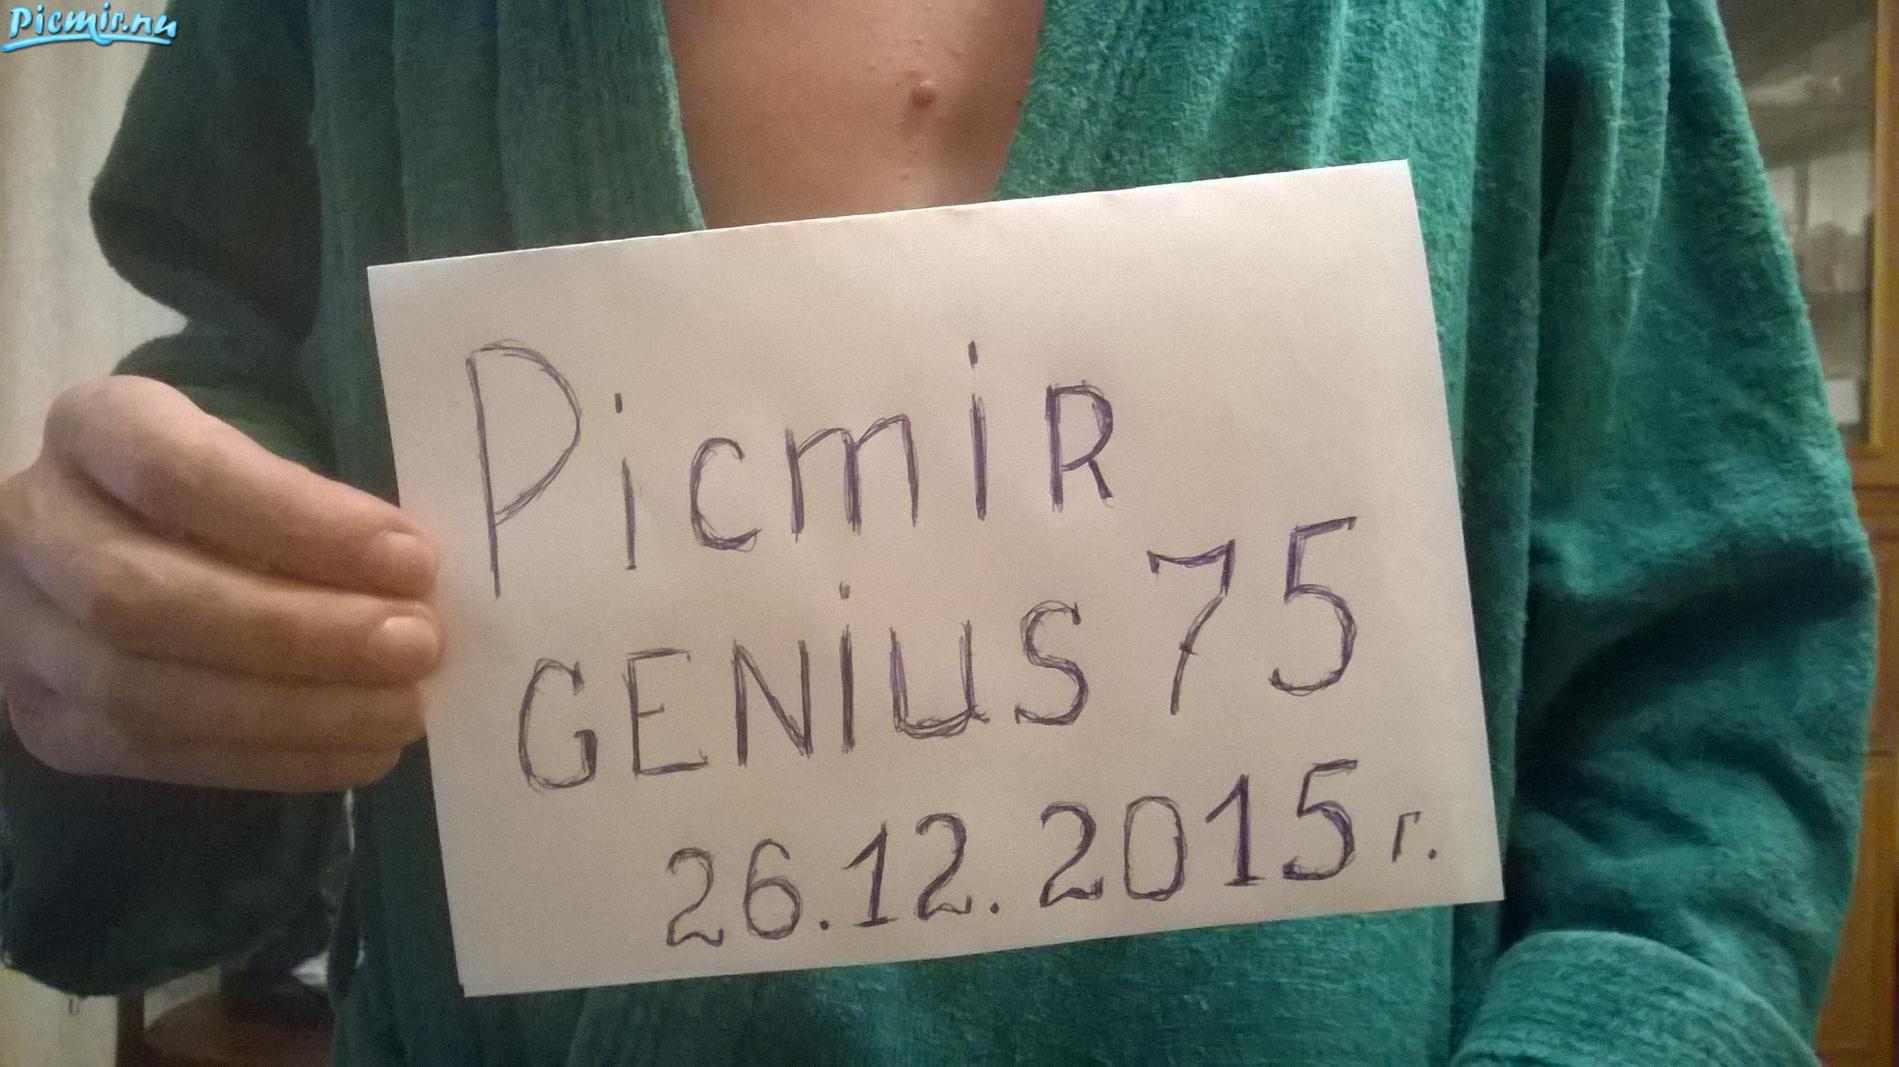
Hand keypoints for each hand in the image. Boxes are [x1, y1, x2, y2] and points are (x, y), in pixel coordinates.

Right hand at [0, 376, 440, 791]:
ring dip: (293, 712)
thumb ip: (316, 502)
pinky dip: (272, 760)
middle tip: (417, 644)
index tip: (411, 558)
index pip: (175, 471)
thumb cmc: (231, 494)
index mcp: (93, 430)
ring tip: (401, 710)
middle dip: (298, 632)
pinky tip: (362, 754)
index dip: (297, 521)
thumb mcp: (260, 460)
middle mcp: (33, 528)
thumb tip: (417, 579)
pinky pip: (154, 756)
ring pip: (142, 693)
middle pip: (147, 597)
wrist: (124, 552)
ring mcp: (20, 635)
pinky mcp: (46, 724)